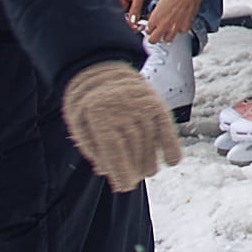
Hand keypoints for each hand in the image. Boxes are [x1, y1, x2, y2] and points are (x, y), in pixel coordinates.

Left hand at [58, 61, 175, 189]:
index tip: (123, 187)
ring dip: (150, 160)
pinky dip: (171, 144)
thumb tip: (104, 170)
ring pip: (149, 138)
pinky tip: (173, 161)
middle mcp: (122, 106)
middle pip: (133, 146)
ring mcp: (140, 102)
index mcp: (98, 112)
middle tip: (133, 182)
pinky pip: (165, 125)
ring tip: (148, 172)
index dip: (120, 171)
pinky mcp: (154, 100)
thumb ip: (92, 145)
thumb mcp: (79, 122)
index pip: (113, 149)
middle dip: (134, 168)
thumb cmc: (84, 99)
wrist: (97, 64)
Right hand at [114, 0, 151, 25]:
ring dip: (141, 17)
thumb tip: (132, 23)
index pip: (123, 16)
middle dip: (136, 21)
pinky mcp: (137, 1)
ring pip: (135, 14)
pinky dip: (144, 13)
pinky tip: (149, 13)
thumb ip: (135, 10)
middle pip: (129, 16)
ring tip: (148, 18)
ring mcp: (130, 1)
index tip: (138, 28)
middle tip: (144, 26)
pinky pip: (139, 10)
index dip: (130, 23)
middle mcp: (123, 1)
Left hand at [140, 0, 209, 44]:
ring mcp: (174, 27)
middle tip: (156, 33)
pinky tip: (180, 23)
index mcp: (155, 18)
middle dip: (153, 37)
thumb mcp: (160, 2)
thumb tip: (155, 18)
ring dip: (166, 36)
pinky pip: (180, 33)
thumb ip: (156, 13)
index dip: (149, 29)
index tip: (151, 27)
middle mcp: (163, 25)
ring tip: (168, 30)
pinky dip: (179, 29)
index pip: (147, 31)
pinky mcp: (185, 27)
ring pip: (167, 40)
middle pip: (153, 40)